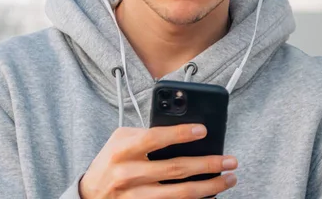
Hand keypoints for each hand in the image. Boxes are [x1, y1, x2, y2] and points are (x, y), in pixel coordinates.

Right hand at [78, 124, 237, 198]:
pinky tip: (212, 195)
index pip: (155, 139)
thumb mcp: (120, 140)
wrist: (91, 194)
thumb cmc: (111, 161)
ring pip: (181, 194)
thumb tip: (182, 134)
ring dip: (210, 186)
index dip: (180, 133)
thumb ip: (145, 135)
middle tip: (230, 160)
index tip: (203, 130)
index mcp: (122, 151)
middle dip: (207, 164)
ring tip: (229, 178)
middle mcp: (128, 174)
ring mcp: (136, 197)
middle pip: (175, 169)